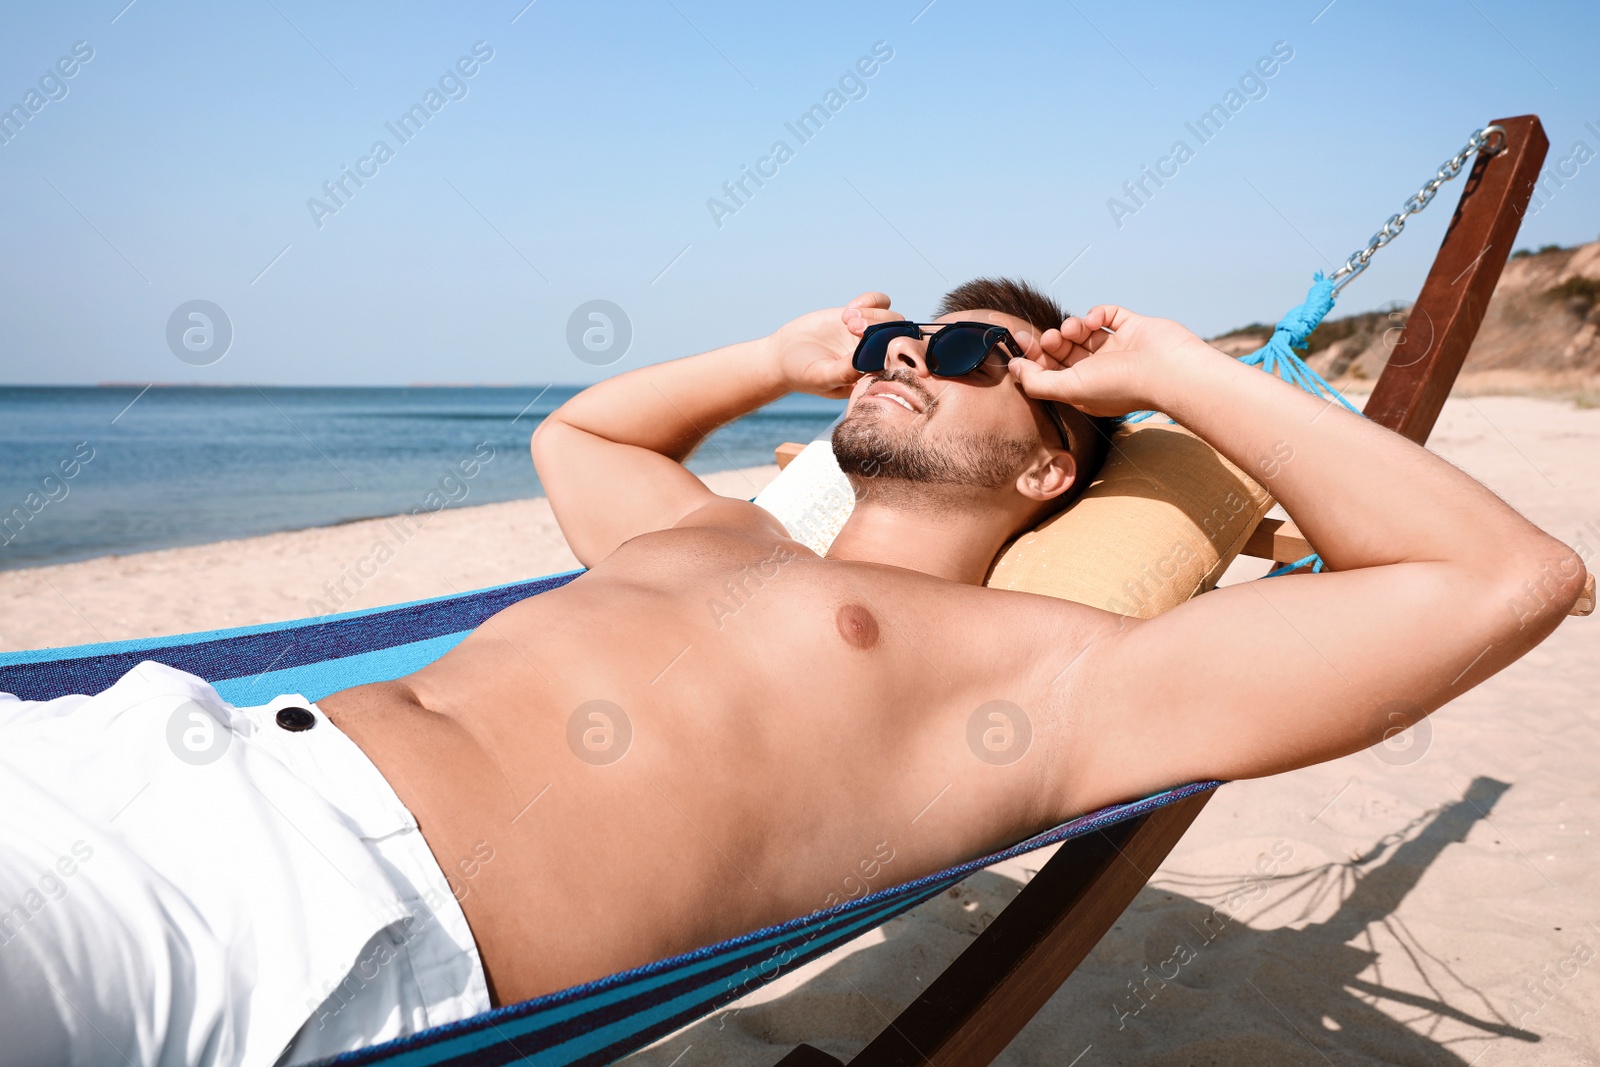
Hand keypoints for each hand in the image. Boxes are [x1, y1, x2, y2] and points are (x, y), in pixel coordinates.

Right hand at [768, 292, 901, 397]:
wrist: (784, 355)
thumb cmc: (803, 374)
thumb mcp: (823, 377)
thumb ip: (846, 372)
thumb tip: (870, 360)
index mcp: (874, 376)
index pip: (899, 362)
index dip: (891, 349)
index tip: (867, 344)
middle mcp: (877, 355)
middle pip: (899, 337)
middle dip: (880, 327)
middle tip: (852, 328)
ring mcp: (871, 334)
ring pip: (892, 318)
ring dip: (873, 314)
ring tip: (847, 320)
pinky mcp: (861, 315)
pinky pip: (880, 302)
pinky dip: (869, 301)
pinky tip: (848, 310)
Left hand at [1006, 305, 1210, 416]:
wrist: (1169, 371)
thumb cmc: (1121, 385)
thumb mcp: (1070, 389)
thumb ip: (1038, 381)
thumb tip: (1013, 368)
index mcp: (1085, 390)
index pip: (1051, 371)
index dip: (1034, 357)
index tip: (1021, 341)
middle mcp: (1100, 370)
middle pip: (1064, 351)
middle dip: (1051, 341)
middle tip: (1049, 337)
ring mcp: (1118, 348)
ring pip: (1083, 332)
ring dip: (1071, 326)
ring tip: (1074, 329)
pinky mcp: (1133, 328)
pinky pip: (1108, 314)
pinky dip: (1096, 312)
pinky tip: (1094, 320)